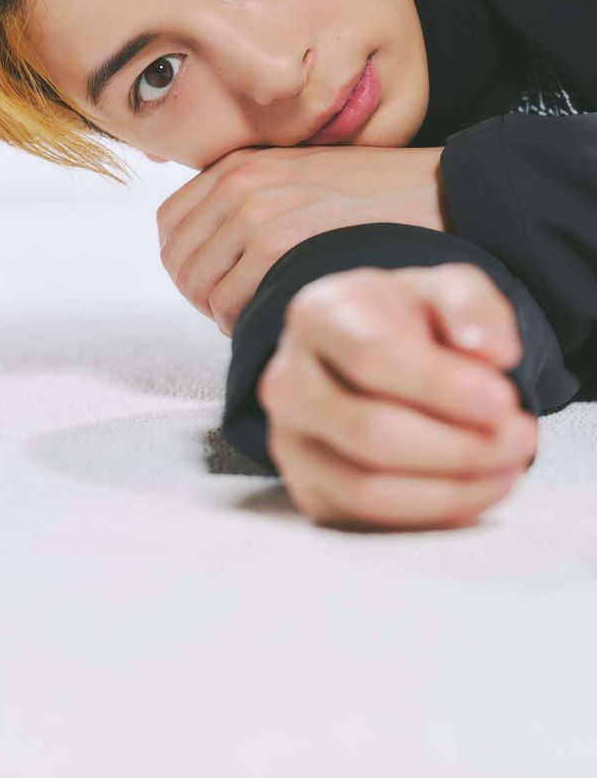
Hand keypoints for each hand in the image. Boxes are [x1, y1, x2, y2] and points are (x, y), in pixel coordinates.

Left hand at [157, 144, 451, 336]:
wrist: (439, 193)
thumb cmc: (377, 197)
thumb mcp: (301, 178)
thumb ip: (252, 201)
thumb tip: (214, 251)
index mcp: (240, 165)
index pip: (170, 225)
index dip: (188, 263)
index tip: (218, 282)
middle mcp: (240, 184)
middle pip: (179, 261)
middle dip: (202, 294)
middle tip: (239, 308)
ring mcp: (257, 213)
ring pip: (199, 287)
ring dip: (223, 312)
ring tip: (261, 313)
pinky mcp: (280, 246)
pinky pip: (230, 304)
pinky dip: (245, 322)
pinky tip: (279, 317)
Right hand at [255, 262, 537, 531]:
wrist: (367, 350)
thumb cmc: (407, 320)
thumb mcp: (447, 289)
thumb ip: (473, 307)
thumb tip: (495, 352)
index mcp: (317, 315)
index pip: (370, 357)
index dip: (440, 387)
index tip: (503, 400)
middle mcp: (287, 380)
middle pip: (369, 431)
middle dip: (459, 446)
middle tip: (521, 438)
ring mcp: (290, 440)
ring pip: (366, 487)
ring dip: (452, 489)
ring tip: (508, 466)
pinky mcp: (305, 489)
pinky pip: (369, 521)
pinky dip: (434, 515)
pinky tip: (476, 488)